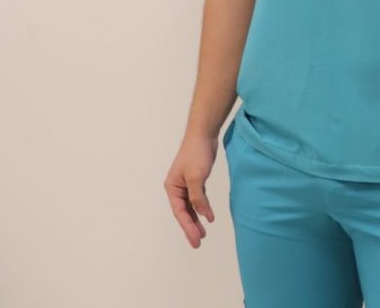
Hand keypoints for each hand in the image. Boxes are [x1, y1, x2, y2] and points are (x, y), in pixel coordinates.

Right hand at [164, 134, 218, 248]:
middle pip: (183, 212)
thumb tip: (204, 215)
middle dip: (190, 228)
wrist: (203, 135)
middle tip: (198, 243)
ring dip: (196, 220)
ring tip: (202, 234)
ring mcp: (185, 185)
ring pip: (190, 207)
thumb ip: (198, 197)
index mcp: (172, 188)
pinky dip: (201, 209)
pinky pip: (196, 200)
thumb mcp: (196, 177)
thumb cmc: (196, 153)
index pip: (180, 212)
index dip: (188, 227)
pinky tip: (207, 217)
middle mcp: (176, 188)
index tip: (196, 240)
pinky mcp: (195, 181)